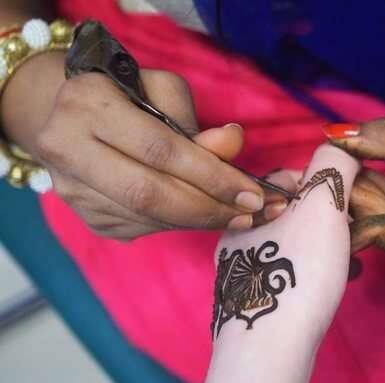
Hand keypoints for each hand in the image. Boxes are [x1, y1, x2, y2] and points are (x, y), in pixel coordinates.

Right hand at [2, 52, 270, 240]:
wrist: (70, 116)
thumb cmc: (128, 95)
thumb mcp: (162, 90)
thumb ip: (195, 120)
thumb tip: (233, 144)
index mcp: (87, 103)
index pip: (159, 149)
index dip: (210, 174)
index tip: (254, 192)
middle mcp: (67, 148)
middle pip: (149, 194)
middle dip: (209, 208)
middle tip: (251, 213)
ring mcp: (72, 189)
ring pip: (148, 217)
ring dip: (200, 221)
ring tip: (240, 216)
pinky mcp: (85, 216)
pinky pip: (142, 228)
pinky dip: (181, 224)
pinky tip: (207, 216)